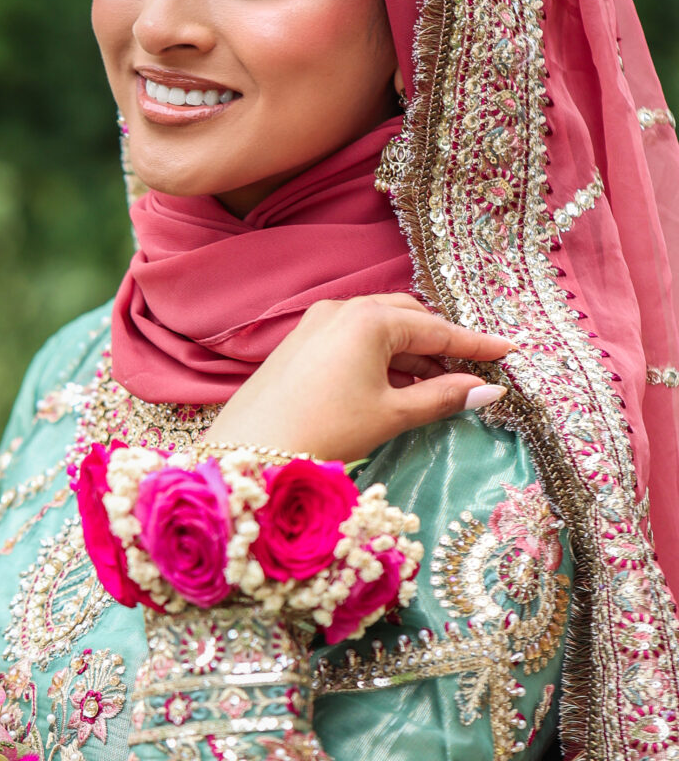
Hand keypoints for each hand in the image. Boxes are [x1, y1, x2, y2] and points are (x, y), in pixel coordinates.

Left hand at [202, 293, 512, 461]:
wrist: (249, 451)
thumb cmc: (324, 430)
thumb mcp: (391, 415)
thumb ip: (443, 397)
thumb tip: (487, 391)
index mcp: (369, 319)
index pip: (437, 329)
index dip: (475, 344)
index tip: (509, 351)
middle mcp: (341, 309)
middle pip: (408, 319)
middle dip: (441, 345)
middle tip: (472, 372)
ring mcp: (316, 323)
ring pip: (379, 329)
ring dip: (411, 354)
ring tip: (438, 387)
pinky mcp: (299, 343)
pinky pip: (353, 339)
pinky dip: (381, 358)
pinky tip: (396, 386)